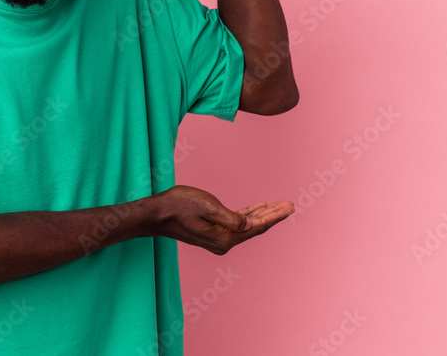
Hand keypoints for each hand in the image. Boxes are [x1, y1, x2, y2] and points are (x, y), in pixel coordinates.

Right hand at [147, 185, 293, 255]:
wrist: (156, 214)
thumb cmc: (178, 206)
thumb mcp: (206, 206)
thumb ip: (230, 217)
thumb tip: (249, 224)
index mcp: (224, 237)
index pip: (256, 226)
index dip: (274, 216)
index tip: (289, 206)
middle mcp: (223, 242)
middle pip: (255, 227)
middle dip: (273, 215)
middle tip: (290, 204)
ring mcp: (218, 239)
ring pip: (247, 226)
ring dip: (262, 215)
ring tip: (278, 205)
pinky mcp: (213, 233)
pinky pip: (236, 224)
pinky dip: (248, 215)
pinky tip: (256, 208)